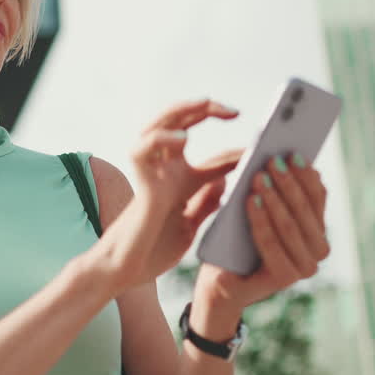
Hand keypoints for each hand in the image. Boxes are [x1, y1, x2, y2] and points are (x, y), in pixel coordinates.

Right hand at [97, 98, 243, 289]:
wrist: (130, 270)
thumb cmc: (155, 246)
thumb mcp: (191, 220)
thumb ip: (206, 199)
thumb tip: (229, 180)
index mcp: (173, 171)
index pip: (192, 132)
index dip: (217, 123)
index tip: (245, 122)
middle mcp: (159, 165)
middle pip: (175, 120)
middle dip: (202, 108)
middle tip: (232, 110)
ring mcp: (149, 172)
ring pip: (156, 125)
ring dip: (179, 112)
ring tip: (205, 104)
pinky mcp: (142, 185)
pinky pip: (143, 151)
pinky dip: (161, 139)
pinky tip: (184, 138)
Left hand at [195, 153, 330, 310]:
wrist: (221, 281)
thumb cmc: (238, 239)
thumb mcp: (257, 209)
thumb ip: (273, 189)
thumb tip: (283, 156)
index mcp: (317, 228)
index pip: (317, 195)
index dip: (305, 173)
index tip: (291, 151)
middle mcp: (318, 248)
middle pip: (304, 209)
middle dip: (288, 182)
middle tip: (272, 160)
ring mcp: (305, 266)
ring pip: (289, 225)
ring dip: (274, 198)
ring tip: (258, 177)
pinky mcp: (286, 278)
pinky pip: (271, 243)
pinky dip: (261, 220)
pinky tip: (250, 201)